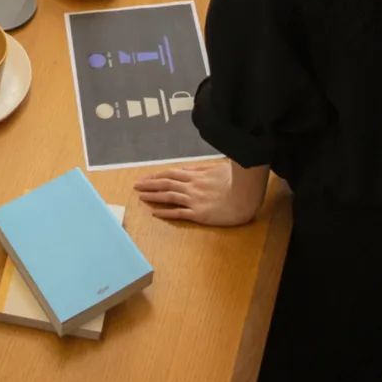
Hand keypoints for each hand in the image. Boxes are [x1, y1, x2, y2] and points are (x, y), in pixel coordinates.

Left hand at [134, 162, 259, 227]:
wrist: (245, 195)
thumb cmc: (235, 181)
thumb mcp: (217, 167)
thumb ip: (201, 168)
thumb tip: (188, 168)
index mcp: (196, 175)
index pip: (171, 174)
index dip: (156, 175)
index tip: (145, 177)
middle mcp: (192, 186)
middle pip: (166, 184)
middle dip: (149, 184)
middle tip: (136, 186)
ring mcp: (194, 200)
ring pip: (169, 197)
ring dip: (153, 197)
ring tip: (141, 197)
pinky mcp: (199, 214)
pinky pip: (179, 213)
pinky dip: (166, 213)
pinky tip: (155, 213)